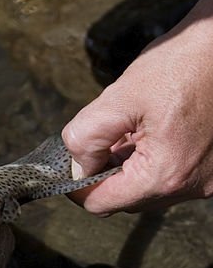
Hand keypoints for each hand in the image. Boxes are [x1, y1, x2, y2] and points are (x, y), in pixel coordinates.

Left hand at [64, 0, 212, 213]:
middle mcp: (191, 185)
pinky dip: (153, 161)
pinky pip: (172, 175)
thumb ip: (88, 137)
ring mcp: (207, 179)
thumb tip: (76, 166)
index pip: (103, 203)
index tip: (69, 163)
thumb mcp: (121, 97)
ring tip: (130, 129)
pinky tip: (151, 130)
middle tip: (100, 139)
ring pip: (148, 188)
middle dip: (106, 173)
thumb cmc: (182, 64)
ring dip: (130, 167)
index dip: (78, 186)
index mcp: (165, 174)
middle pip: (126, 199)